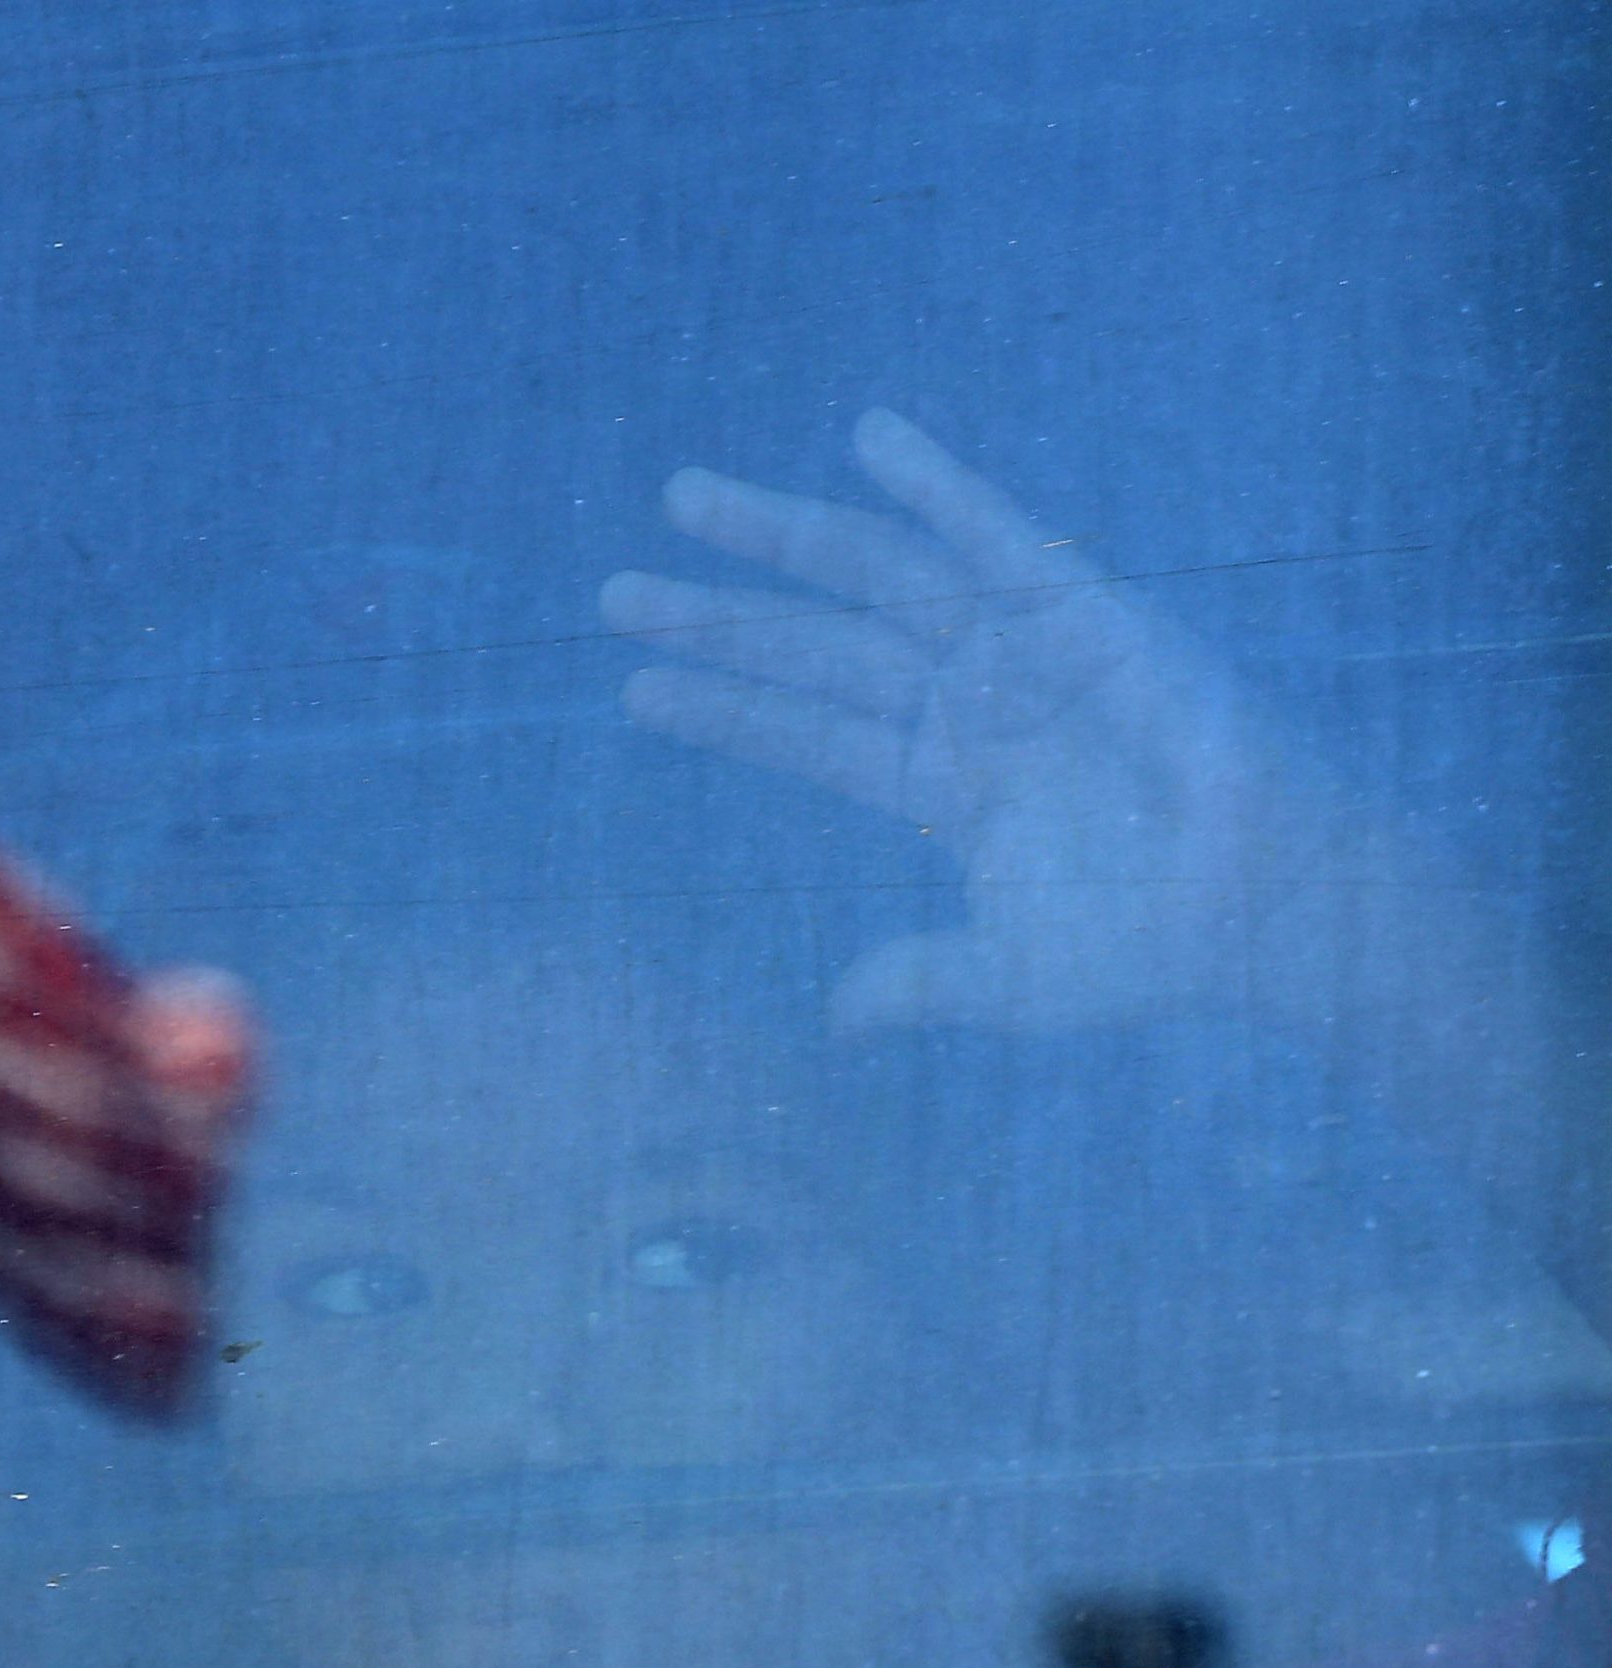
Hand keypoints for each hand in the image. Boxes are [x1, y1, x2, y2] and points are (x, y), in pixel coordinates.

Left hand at [600, 410, 1408, 1034]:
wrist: (1267, 908)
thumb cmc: (1153, 948)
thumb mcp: (1013, 978)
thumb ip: (920, 982)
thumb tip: (836, 1019)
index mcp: (943, 783)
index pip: (805, 735)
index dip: (723, 709)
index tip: (635, 687)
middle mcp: (966, 705)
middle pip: (813, 648)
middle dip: (717, 617)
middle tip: (612, 595)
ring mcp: (1018, 652)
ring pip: (873, 580)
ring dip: (781, 536)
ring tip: (683, 499)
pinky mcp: (1087, 614)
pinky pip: (1000, 536)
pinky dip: (938, 483)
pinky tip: (867, 436)